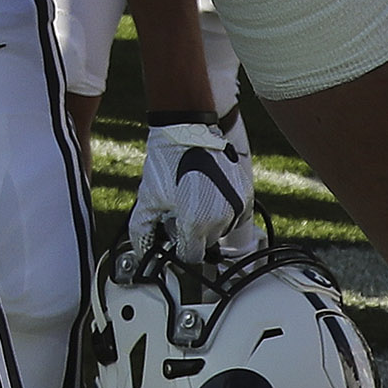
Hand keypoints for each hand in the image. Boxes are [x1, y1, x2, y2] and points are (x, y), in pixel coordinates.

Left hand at [126, 120, 261, 267]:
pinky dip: (222, 212)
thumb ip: (142, 231)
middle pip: (205, 244)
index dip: (178, 248)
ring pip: (221, 231)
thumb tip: (144, 254)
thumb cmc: (166, 162)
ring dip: (208, 223)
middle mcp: (220, 217)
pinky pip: (234, 216)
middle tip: (178, 213)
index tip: (171, 236)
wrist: (186, 131)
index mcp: (196, 222)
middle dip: (191, 234)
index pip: (190, 256)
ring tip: (192, 200)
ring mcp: (236, 205)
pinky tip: (207, 196)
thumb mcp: (148, 199)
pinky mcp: (245, 194)